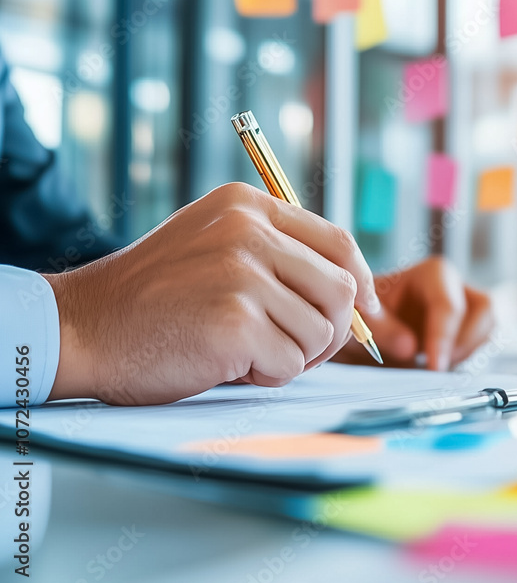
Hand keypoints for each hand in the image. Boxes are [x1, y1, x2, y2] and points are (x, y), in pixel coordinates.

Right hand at [44, 182, 379, 404]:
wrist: (85, 328)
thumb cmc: (156, 300)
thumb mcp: (215, 248)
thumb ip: (277, 256)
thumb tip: (356, 295)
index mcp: (248, 206)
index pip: (338, 241)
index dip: (361, 281)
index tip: (365, 311)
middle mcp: (249, 231)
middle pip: (342, 288)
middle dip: (331, 330)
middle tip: (296, 349)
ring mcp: (242, 273)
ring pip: (321, 331)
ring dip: (295, 356)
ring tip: (249, 354)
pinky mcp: (235, 320)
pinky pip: (290, 362)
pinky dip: (268, 376)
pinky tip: (230, 365)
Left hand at [335, 257, 494, 370]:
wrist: (366, 325)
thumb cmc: (365, 317)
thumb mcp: (363, 321)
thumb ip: (382, 330)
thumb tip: (411, 349)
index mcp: (431, 274)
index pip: (448, 304)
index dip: (444, 338)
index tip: (433, 367)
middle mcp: (455, 284)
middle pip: (483, 309)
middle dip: (463, 343)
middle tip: (435, 367)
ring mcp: (467, 303)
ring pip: (489, 325)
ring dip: (467, 351)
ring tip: (433, 366)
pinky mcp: (471, 325)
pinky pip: (486, 341)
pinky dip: (467, 358)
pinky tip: (439, 364)